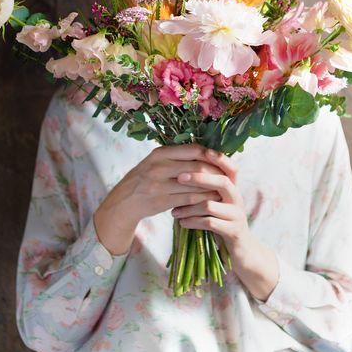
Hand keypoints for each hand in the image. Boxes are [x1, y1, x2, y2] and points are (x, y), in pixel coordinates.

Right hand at [93, 144, 228, 255]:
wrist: (125, 201)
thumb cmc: (145, 178)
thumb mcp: (156, 161)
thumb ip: (177, 156)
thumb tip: (206, 152)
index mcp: (160, 153)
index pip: (193, 150)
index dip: (211, 155)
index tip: (222, 160)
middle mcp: (159, 167)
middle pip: (197, 167)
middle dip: (215, 173)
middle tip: (227, 176)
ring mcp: (160, 185)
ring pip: (195, 185)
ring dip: (211, 187)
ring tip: (222, 188)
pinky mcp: (162, 201)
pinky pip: (189, 199)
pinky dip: (203, 199)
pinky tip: (210, 199)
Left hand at [171, 149, 279, 299]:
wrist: (241, 250)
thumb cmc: (222, 221)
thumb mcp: (217, 201)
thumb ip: (207, 188)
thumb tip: (183, 169)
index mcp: (234, 188)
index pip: (231, 167)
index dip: (219, 158)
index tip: (201, 151)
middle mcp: (237, 198)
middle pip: (222, 181)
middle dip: (199, 178)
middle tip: (179, 178)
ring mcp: (237, 215)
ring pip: (210, 204)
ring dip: (189, 207)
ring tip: (174, 211)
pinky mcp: (233, 232)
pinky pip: (210, 223)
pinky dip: (192, 222)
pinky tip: (182, 222)